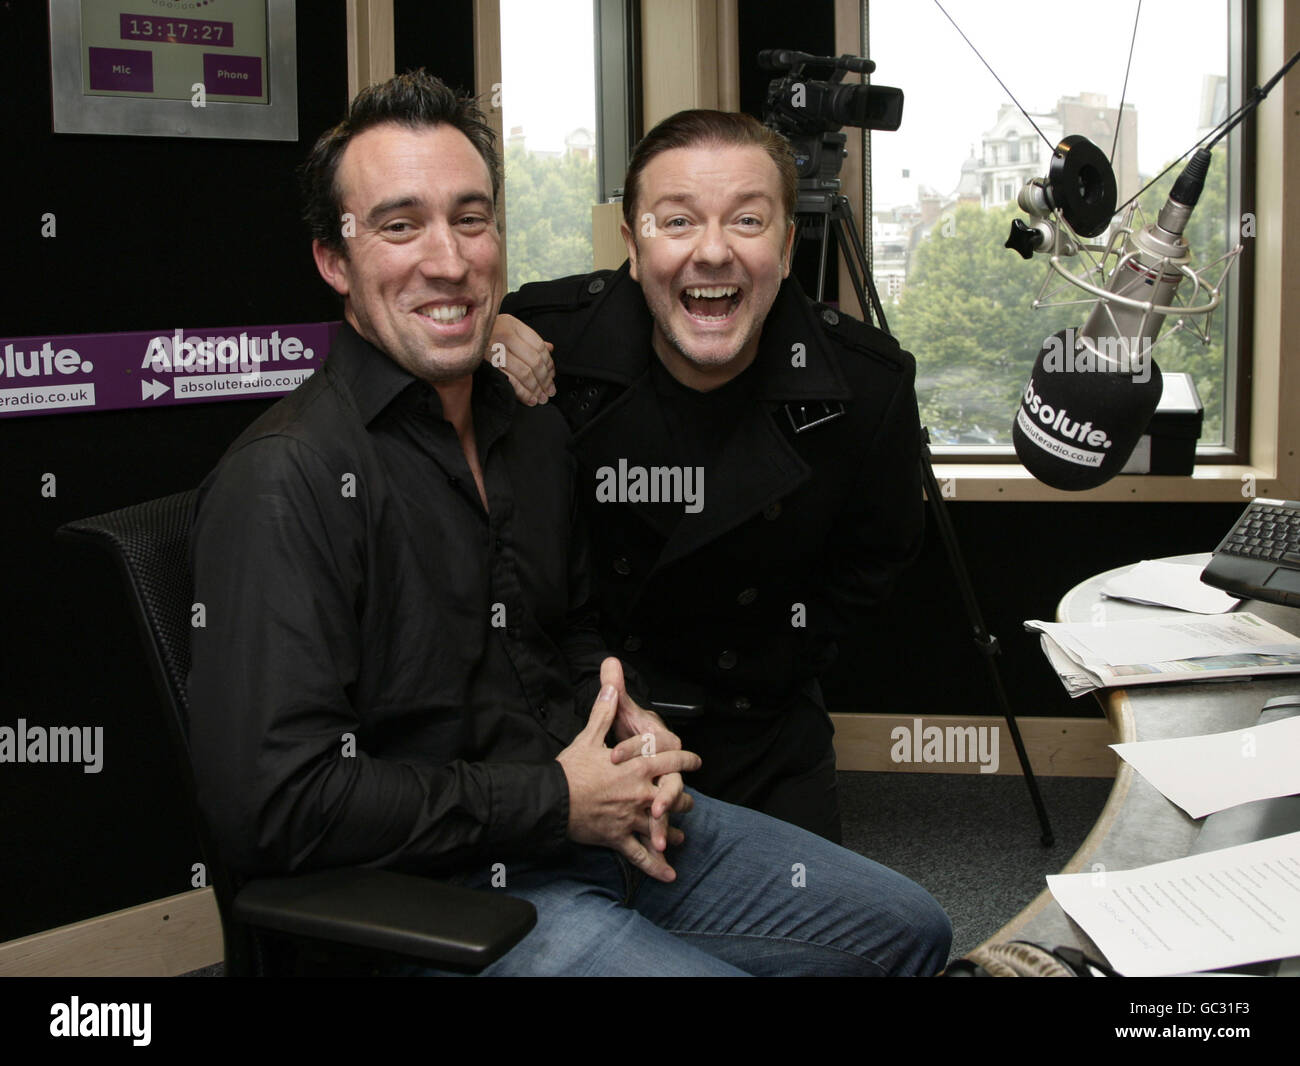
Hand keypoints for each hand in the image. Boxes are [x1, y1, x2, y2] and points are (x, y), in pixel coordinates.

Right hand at [491, 313, 554, 405]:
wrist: (454, 337)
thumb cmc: (485, 335)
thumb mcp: (507, 329)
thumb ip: (528, 339)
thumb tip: (550, 348)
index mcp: (512, 324)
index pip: (539, 346)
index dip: (549, 364)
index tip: (552, 376)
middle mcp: (504, 334)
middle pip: (534, 361)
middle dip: (545, 380)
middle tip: (550, 391)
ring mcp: (494, 349)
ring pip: (524, 372)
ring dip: (536, 389)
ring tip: (541, 398)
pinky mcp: (485, 364)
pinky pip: (510, 381)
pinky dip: (522, 393)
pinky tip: (529, 399)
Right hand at [557, 659, 700, 881]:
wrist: (551, 801)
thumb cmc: (570, 769)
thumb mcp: (589, 736)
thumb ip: (605, 710)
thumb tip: (611, 682)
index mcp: (636, 766)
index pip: (670, 760)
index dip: (685, 759)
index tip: (695, 760)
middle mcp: (639, 793)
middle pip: (674, 796)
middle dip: (682, 799)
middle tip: (688, 801)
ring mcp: (630, 818)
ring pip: (662, 826)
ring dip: (673, 832)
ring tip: (681, 836)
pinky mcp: (618, 838)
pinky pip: (640, 856)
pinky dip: (656, 867)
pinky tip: (670, 874)